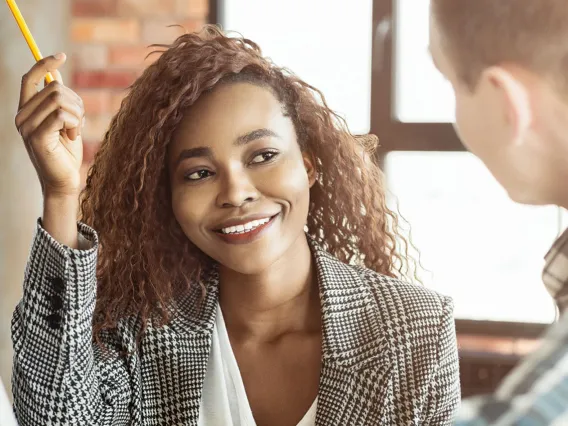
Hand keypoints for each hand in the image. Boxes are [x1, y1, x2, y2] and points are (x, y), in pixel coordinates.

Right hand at [15, 53, 84, 197]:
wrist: (64, 182)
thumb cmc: (66, 153)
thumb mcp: (65, 122)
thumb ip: (59, 101)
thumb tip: (56, 75)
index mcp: (26, 111)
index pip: (29, 78)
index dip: (44, 63)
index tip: (61, 55)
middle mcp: (21, 116)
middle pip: (53, 87)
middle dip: (76, 102)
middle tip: (78, 122)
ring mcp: (27, 127)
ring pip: (60, 99)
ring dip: (77, 114)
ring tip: (74, 131)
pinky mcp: (37, 137)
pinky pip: (61, 115)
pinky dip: (74, 123)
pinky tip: (72, 137)